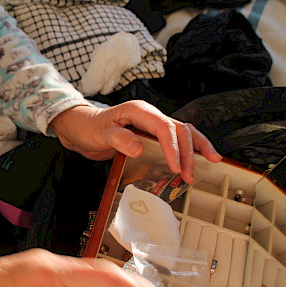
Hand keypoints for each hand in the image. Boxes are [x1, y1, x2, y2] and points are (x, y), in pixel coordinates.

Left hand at [48, 101, 221, 183]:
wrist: (82, 129)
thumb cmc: (90, 127)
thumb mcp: (100, 133)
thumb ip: (118, 139)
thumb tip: (138, 148)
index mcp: (140, 111)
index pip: (164, 127)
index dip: (173, 147)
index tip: (175, 167)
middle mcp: (150, 116)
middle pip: (180, 131)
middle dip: (188, 153)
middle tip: (188, 176)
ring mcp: (153, 126)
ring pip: (183, 134)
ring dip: (194, 151)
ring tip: (203, 167)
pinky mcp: (153, 137)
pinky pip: (175, 142)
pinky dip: (186, 152)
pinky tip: (193, 164)